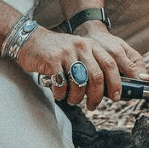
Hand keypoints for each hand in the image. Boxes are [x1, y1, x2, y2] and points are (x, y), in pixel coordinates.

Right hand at [17, 24, 148, 109]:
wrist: (32, 41)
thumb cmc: (58, 52)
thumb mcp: (79, 52)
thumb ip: (93, 65)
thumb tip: (108, 89)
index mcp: (91, 45)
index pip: (110, 64)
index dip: (115, 82)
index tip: (116, 97)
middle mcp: (81, 47)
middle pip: (96, 76)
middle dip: (96, 96)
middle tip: (92, 106)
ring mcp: (67, 53)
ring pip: (80, 82)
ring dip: (77, 97)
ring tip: (72, 99)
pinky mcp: (52, 60)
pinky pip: (62, 84)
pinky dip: (61, 94)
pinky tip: (59, 93)